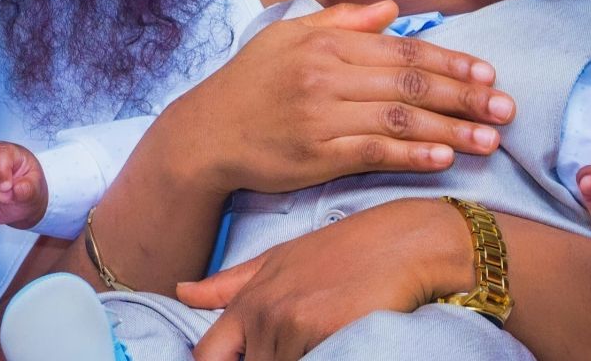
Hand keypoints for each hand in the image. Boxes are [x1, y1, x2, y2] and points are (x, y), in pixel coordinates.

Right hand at [173, 1, 513, 194]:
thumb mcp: (287, 36)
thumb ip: (341, 21)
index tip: (486, 73)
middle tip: (506, 107)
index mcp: (324, 43)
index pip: (401, 50)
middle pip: (409, 84)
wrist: (207, 133)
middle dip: (464, 96)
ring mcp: (321, 116)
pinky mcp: (316, 155)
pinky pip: (374, 153)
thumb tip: (390, 8)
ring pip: (400, 120)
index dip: (449, 62)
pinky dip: (413, 156)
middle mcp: (325, 76)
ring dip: (452, 130)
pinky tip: (445, 158)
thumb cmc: (249, 83)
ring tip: (490, 139)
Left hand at [180, 198, 468, 360]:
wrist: (408, 241)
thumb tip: (182, 293)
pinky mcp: (319, 332)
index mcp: (249, 300)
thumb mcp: (282, 260)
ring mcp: (288, 324)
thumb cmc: (349, 251)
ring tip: (323, 340)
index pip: (208, 355)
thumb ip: (231, 284)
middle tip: (298, 346)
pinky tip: (337, 345)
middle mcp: (262, 313)